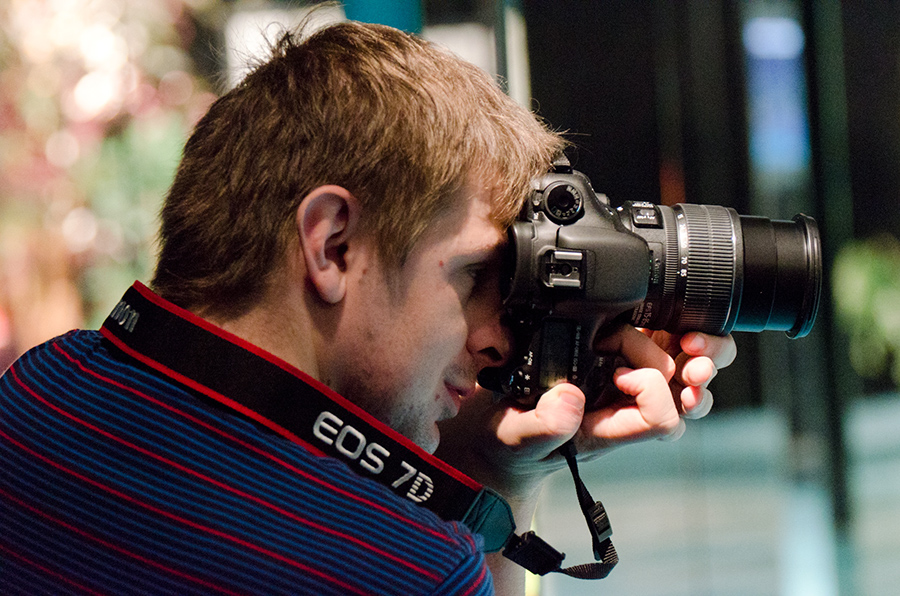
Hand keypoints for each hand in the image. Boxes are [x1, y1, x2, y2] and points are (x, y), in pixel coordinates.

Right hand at [435, 326, 736, 501]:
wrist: (505, 431)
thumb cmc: (512, 439)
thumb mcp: (515, 434)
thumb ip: (543, 424)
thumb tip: (571, 398)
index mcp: (612, 429)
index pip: (661, 418)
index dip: (651, 388)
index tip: (618, 373)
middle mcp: (629, 409)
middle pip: (690, 396)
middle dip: (697, 370)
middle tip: (686, 349)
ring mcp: (630, 386)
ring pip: (690, 372)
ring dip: (699, 352)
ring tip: (685, 338)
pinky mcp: (623, 360)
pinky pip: (666, 347)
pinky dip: (672, 332)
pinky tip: (657, 323)